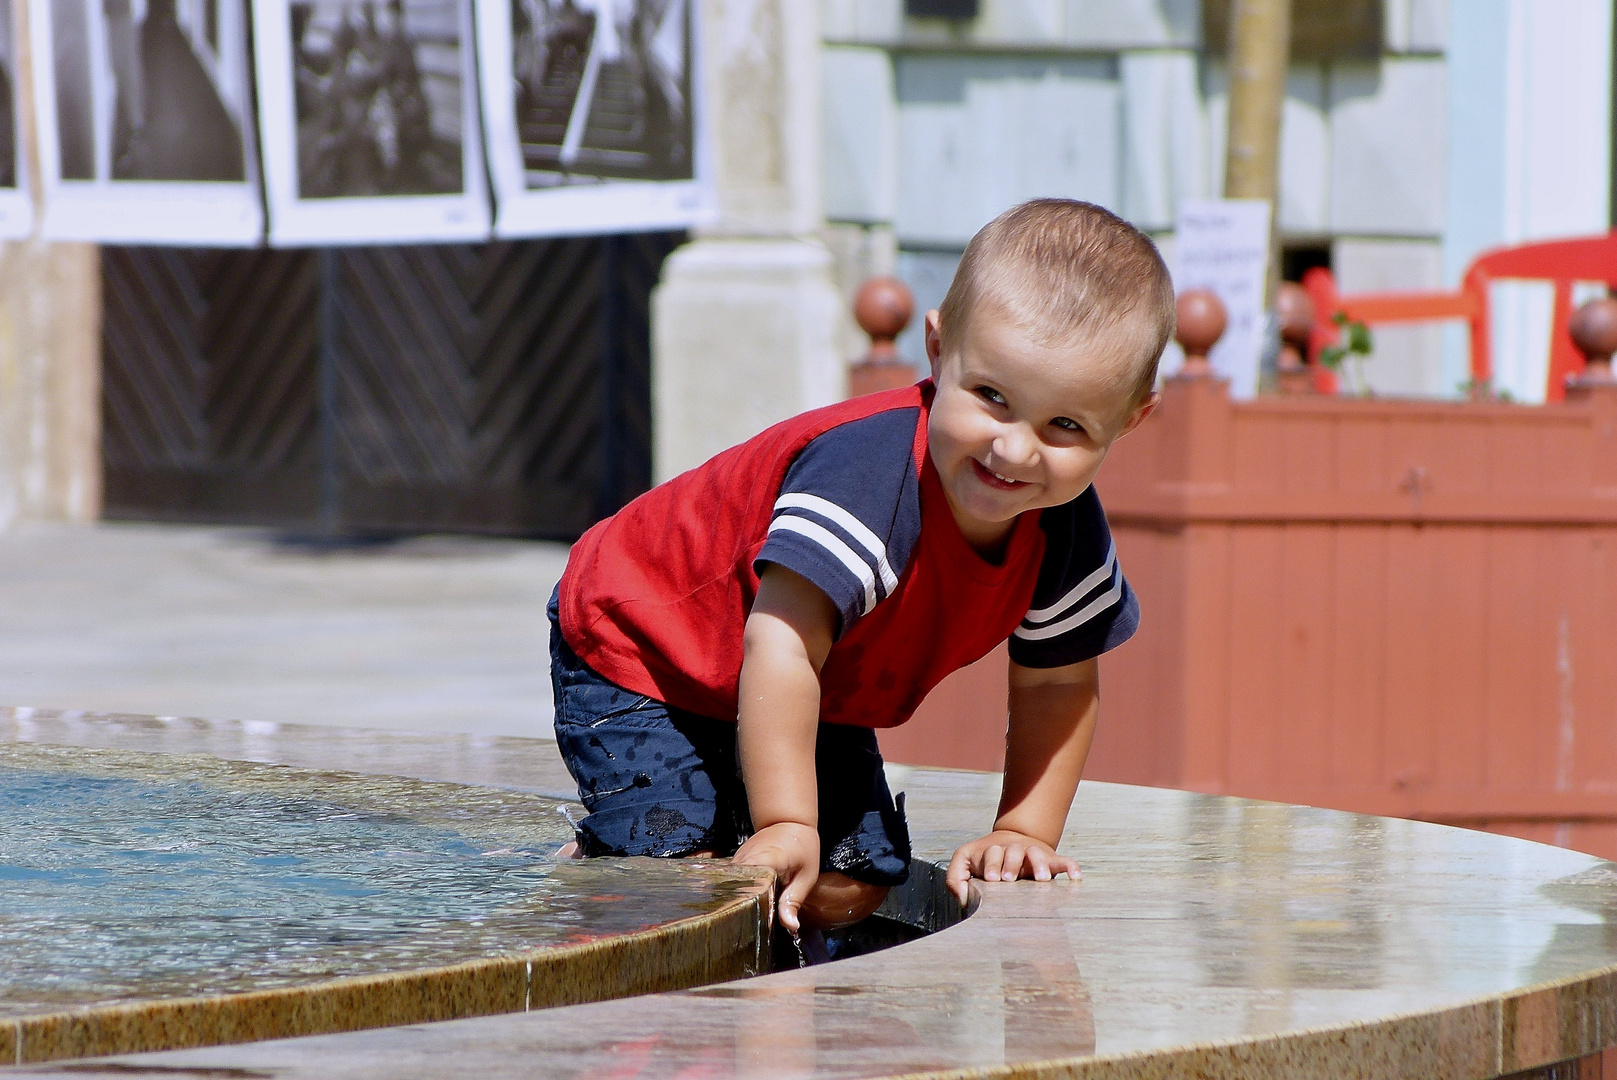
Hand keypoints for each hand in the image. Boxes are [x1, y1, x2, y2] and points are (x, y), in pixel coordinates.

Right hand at [734, 821, 819, 934]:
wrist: (789, 822)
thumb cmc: (803, 848)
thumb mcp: (806, 876)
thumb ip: (794, 901)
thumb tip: (791, 927)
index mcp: (766, 860)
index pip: (751, 886)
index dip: (752, 906)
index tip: (755, 923)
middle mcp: (746, 859)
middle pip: (737, 891)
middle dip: (742, 910)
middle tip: (748, 928)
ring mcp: (737, 860)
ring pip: (731, 887)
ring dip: (738, 902)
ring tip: (741, 922)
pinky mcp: (734, 862)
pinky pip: (731, 882)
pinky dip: (737, 894)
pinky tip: (742, 907)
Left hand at [946, 830, 1079, 905]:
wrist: (1011, 840)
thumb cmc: (984, 859)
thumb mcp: (964, 862)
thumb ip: (954, 878)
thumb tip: (960, 897)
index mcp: (993, 852)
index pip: (991, 854)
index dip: (991, 865)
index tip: (991, 879)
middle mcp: (1014, 851)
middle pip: (1014, 852)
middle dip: (1011, 864)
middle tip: (1009, 879)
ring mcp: (1033, 854)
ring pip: (1037, 855)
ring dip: (1039, 865)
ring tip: (1041, 879)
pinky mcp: (1050, 860)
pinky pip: (1063, 861)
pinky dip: (1070, 866)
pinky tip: (1075, 877)